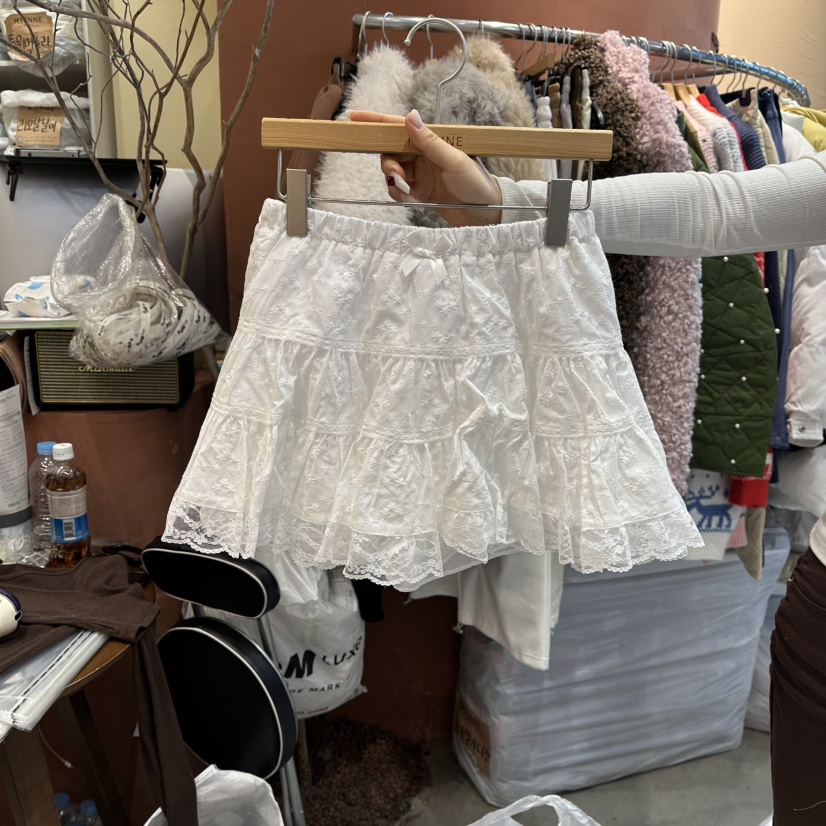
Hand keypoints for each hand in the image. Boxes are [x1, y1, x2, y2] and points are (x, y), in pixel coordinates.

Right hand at [349, 109, 502, 226]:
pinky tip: (408, 198)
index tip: (354, 117)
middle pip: (390, 151)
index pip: (399, 126)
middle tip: (396, 176)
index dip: (377, 122)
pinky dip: (397, 194)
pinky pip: (398, 189)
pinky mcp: (419, 192)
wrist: (485, 214)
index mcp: (432, 141)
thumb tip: (409, 117)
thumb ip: (430, 141)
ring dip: (393, 179)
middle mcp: (423, 155)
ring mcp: (420, 174)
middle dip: (388, 162)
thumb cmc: (476, 183)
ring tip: (406, 190)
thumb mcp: (454, 161)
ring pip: (392, 171)